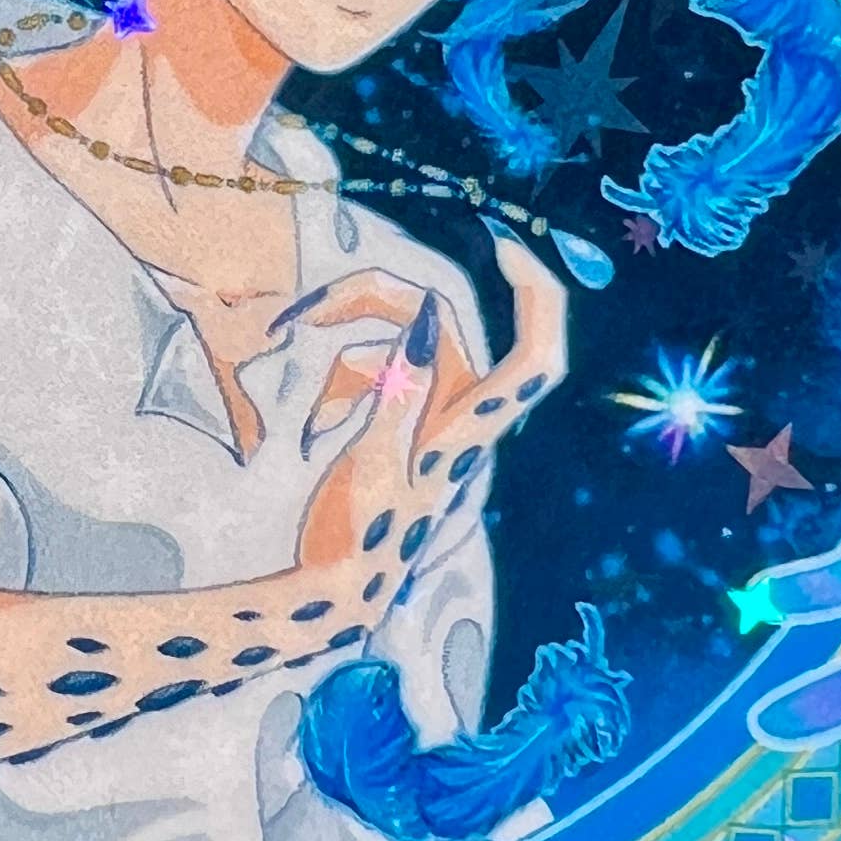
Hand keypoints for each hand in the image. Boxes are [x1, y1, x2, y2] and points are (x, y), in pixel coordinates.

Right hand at [287, 236, 568, 591]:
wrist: (337, 592)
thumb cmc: (360, 540)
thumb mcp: (375, 466)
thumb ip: (400, 393)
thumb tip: (421, 320)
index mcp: (469, 428)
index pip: (536, 358)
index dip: (535, 296)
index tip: (498, 248)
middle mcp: (459, 413)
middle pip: (436, 325)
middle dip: (375, 302)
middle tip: (306, 312)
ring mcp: (429, 417)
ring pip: (397, 348)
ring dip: (344, 361)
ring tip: (304, 413)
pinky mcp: (400, 425)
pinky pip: (376, 376)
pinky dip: (340, 387)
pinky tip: (310, 428)